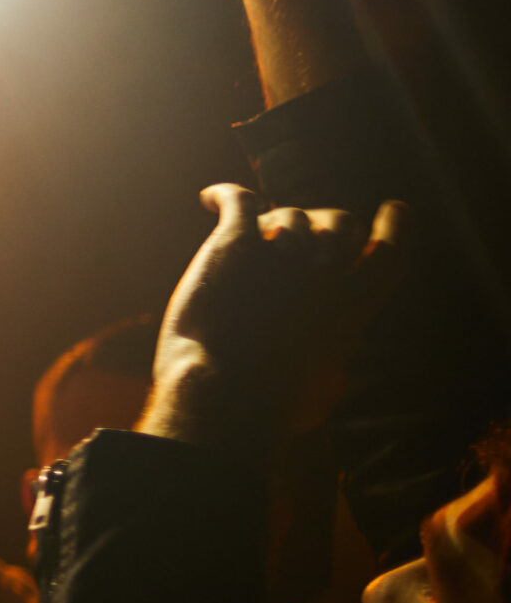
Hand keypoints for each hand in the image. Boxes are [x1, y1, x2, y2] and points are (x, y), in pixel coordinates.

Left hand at [138, 186, 406, 455]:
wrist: (227, 395)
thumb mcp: (324, 390)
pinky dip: (223, 195)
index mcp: (356, 308)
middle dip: (321, 223)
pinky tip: (209, 200)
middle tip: (291, 237)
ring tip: (249, 240)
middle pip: (339, 221)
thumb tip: (332, 367)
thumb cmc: (271, 407)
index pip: (389, 253)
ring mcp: (285, 252)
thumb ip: (333, 363)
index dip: (393, 228)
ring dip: (273, 221)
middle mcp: (327, 273)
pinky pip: (238, 200)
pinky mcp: (237, 244)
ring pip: (290, 212)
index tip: (393, 209)